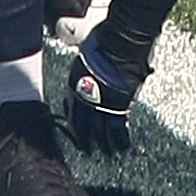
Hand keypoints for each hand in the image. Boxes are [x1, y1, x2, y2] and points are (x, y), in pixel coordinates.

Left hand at [66, 25, 148, 154]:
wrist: (119, 44)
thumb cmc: (104, 42)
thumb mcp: (87, 52)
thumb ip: (89, 63)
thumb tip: (91, 56)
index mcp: (75, 84)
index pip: (72, 109)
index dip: (74, 122)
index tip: (76, 131)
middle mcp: (85, 98)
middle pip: (83, 123)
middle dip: (85, 139)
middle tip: (88, 150)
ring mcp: (101, 104)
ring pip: (100, 129)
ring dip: (104, 143)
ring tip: (108, 154)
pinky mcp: (118, 106)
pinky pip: (118, 127)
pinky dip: (121, 138)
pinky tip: (123, 147)